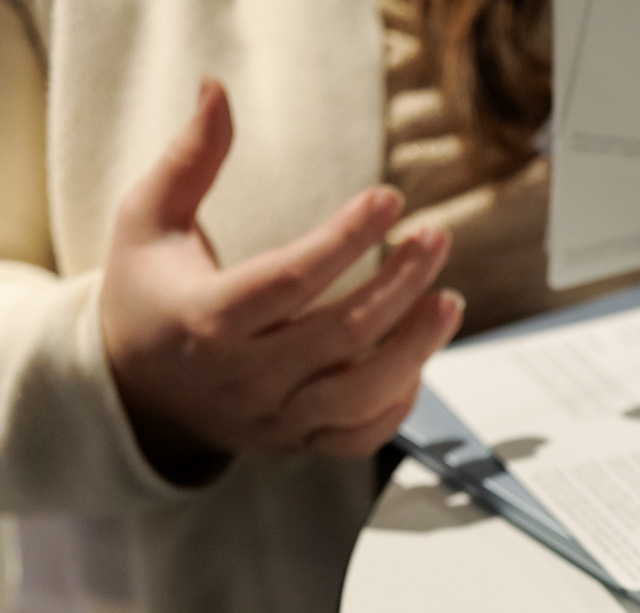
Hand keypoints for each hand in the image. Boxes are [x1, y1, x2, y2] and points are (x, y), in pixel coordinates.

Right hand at [101, 78, 463, 481]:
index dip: (348, 238)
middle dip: (400, 283)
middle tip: (436, 238)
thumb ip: (189, 159)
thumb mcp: (148, 220)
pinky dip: (400, 400)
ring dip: (417, 346)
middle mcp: (243, 376)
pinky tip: (420, 354)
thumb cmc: (149, 293)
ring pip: (361, 392)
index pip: (292, 278)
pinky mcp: (297, 444)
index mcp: (206, 318)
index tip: (389, 200)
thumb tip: (217, 89)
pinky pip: (361, 435)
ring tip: (451, 299)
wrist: (137, 391)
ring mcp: (274, 418)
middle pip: (341, 333)